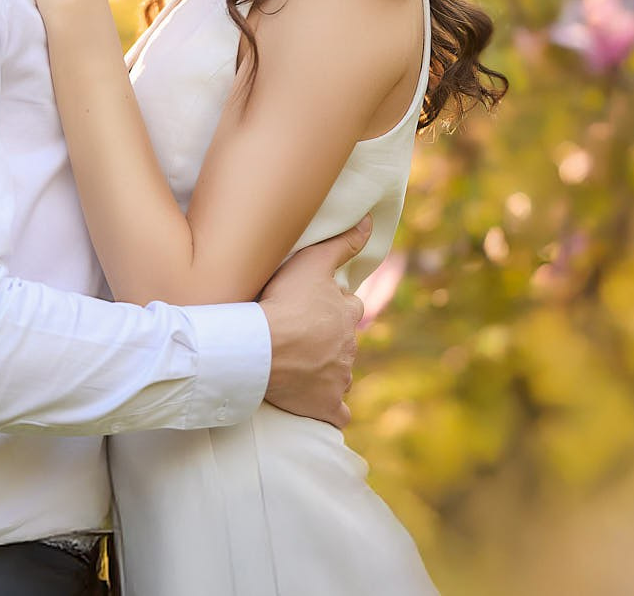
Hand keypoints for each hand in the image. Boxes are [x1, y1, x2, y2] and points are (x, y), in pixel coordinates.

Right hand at [258, 216, 371, 429]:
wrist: (263, 348)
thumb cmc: (285, 302)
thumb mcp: (313, 262)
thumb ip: (343, 243)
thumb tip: (370, 222)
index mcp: (347, 314)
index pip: (349, 308)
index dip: (333, 306)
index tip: (313, 307)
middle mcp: (349, 348)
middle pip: (344, 342)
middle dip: (329, 340)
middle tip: (301, 337)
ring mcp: (339, 379)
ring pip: (340, 374)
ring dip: (327, 371)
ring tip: (301, 367)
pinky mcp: (326, 405)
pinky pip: (337, 413)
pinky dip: (331, 410)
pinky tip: (322, 407)